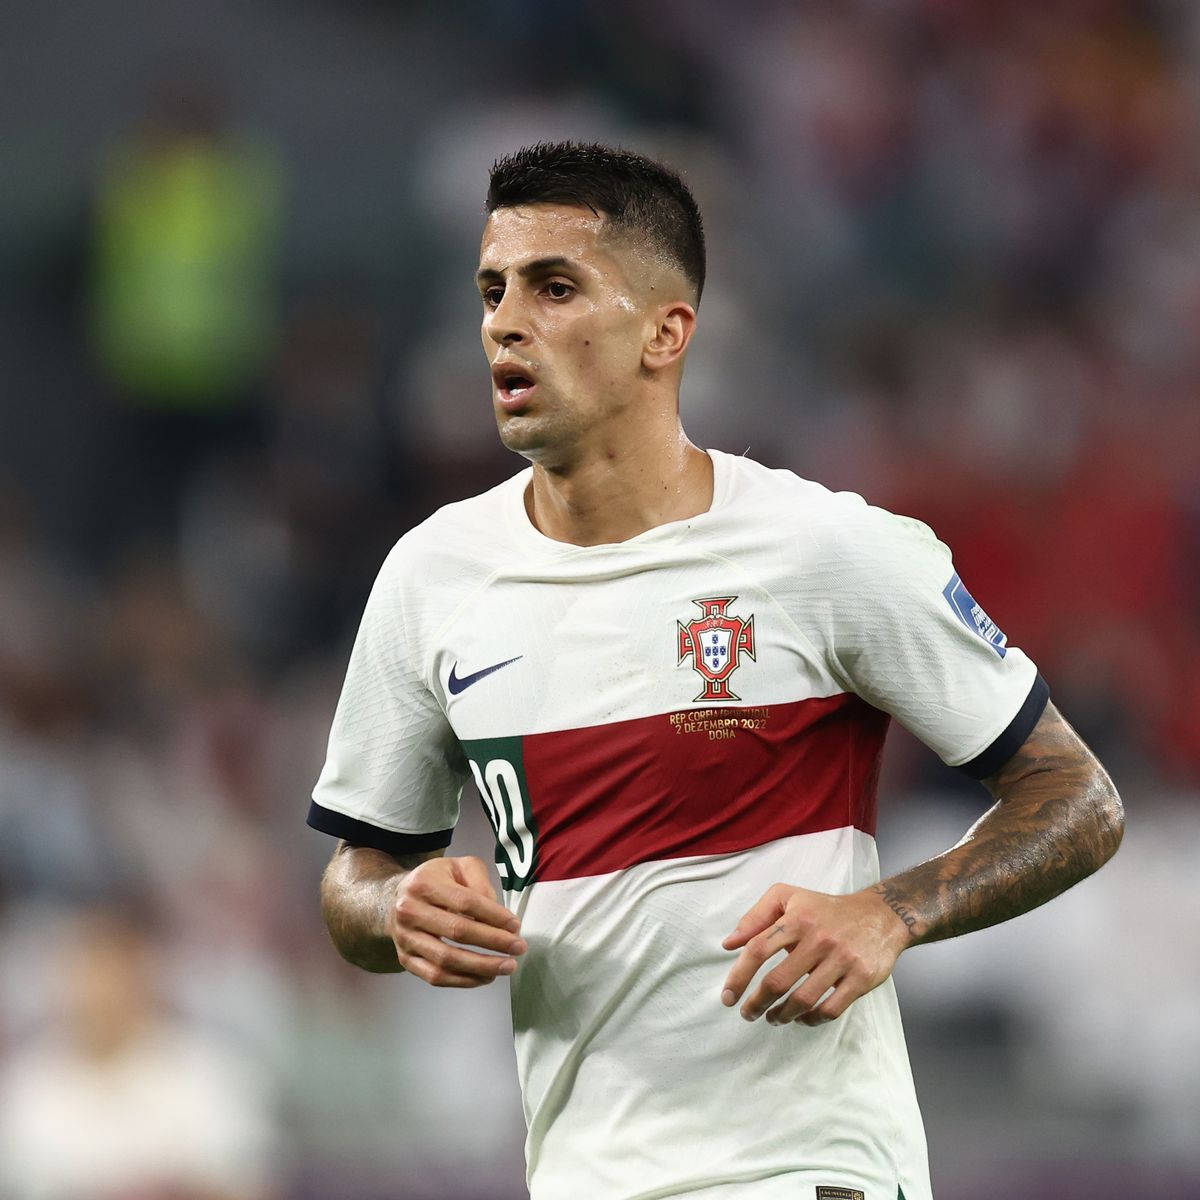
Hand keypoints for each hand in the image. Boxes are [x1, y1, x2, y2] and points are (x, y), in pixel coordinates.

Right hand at [388, 856, 525, 987]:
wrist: (396, 899)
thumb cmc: (436, 881)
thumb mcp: (459, 867)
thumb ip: (480, 882)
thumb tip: (497, 913)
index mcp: (424, 884)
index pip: (465, 902)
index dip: (493, 915)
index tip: (515, 925)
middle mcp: (409, 911)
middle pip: (457, 931)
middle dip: (493, 941)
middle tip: (518, 948)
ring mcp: (405, 938)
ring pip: (446, 959)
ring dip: (481, 966)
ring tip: (507, 966)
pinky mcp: (405, 959)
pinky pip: (436, 977)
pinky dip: (463, 981)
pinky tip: (485, 977)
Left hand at [720, 884, 909, 1024]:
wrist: (880, 915)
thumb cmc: (824, 908)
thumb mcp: (788, 897)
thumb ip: (755, 917)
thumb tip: (729, 944)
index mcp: (797, 918)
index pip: (758, 949)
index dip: (738, 976)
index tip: (728, 996)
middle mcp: (818, 939)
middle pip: (777, 981)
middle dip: (756, 1003)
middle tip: (746, 1013)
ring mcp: (842, 960)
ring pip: (802, 999)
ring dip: (781, 1015)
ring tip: (772, 1018)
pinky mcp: (861, 978)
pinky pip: (831, 1009)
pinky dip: (811, 1020)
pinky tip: (800, 1018)